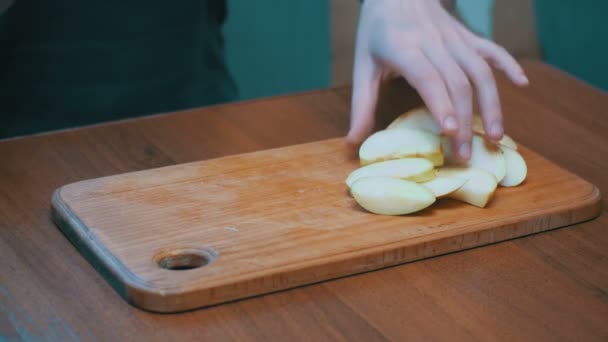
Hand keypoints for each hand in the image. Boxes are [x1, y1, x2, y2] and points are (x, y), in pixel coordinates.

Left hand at [347, 0, 528, 159]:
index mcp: (404, 47)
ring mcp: (455, 38)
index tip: (449, 132)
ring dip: (491, 104)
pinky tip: (523, 84)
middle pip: (457, 82)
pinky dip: (508, 65)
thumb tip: (353, 143)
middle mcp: (433, 42)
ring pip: (479, 71)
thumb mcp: (362, 66)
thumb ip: (360, 105)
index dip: (440, 103)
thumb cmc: (376, 33)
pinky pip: (492, 49)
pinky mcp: (467, 36)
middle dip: (463, 120)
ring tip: (495, 137)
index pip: (427, 77)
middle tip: (465, 155)